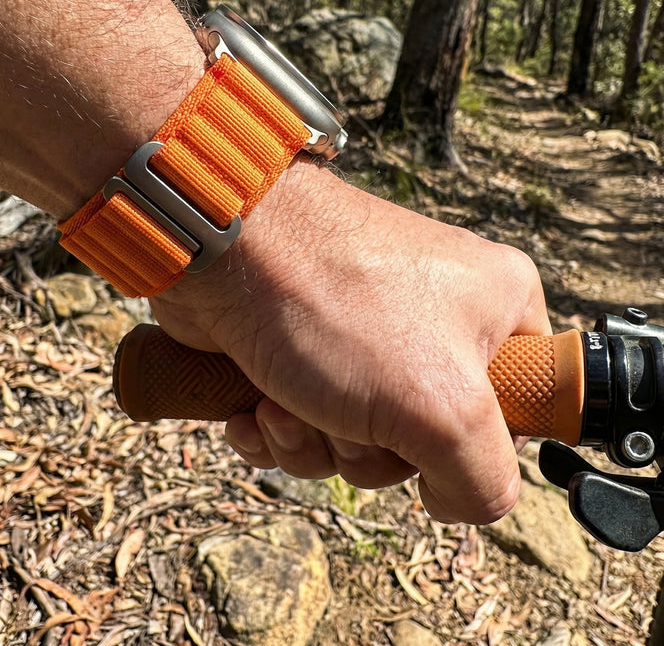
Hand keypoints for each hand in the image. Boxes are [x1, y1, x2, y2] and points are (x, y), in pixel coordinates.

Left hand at [151, 159, 550, 523]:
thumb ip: (484, 476)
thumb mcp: (444, 409)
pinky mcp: (303, 344)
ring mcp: (362, 331)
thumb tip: (460, 498)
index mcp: (493, 308)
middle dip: (371, 449)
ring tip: (284, 403)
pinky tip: (252, 409)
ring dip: (314, 442)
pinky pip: (305, 423)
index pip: (524, 405)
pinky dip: (277, 429)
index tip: (432, 437)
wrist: (222, 247)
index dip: (477, 444)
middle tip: (347, 413)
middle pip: (428, 439)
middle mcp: (432, 315)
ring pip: (358, 439)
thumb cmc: (337, 307)